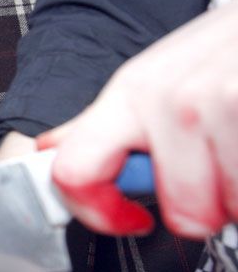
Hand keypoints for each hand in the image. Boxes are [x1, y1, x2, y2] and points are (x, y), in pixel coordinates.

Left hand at [37, 2, 237, 238]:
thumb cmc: (221, 51)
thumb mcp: (154, 79)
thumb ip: (104, 124)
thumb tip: (51, 151)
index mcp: (128, 95)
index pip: (74, 171)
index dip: (97, 213)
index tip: (128, 220)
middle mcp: (164, 99)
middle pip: (181, 210)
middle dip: (204, 211)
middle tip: (214, 182)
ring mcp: (211, 102)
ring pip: (226, 207)